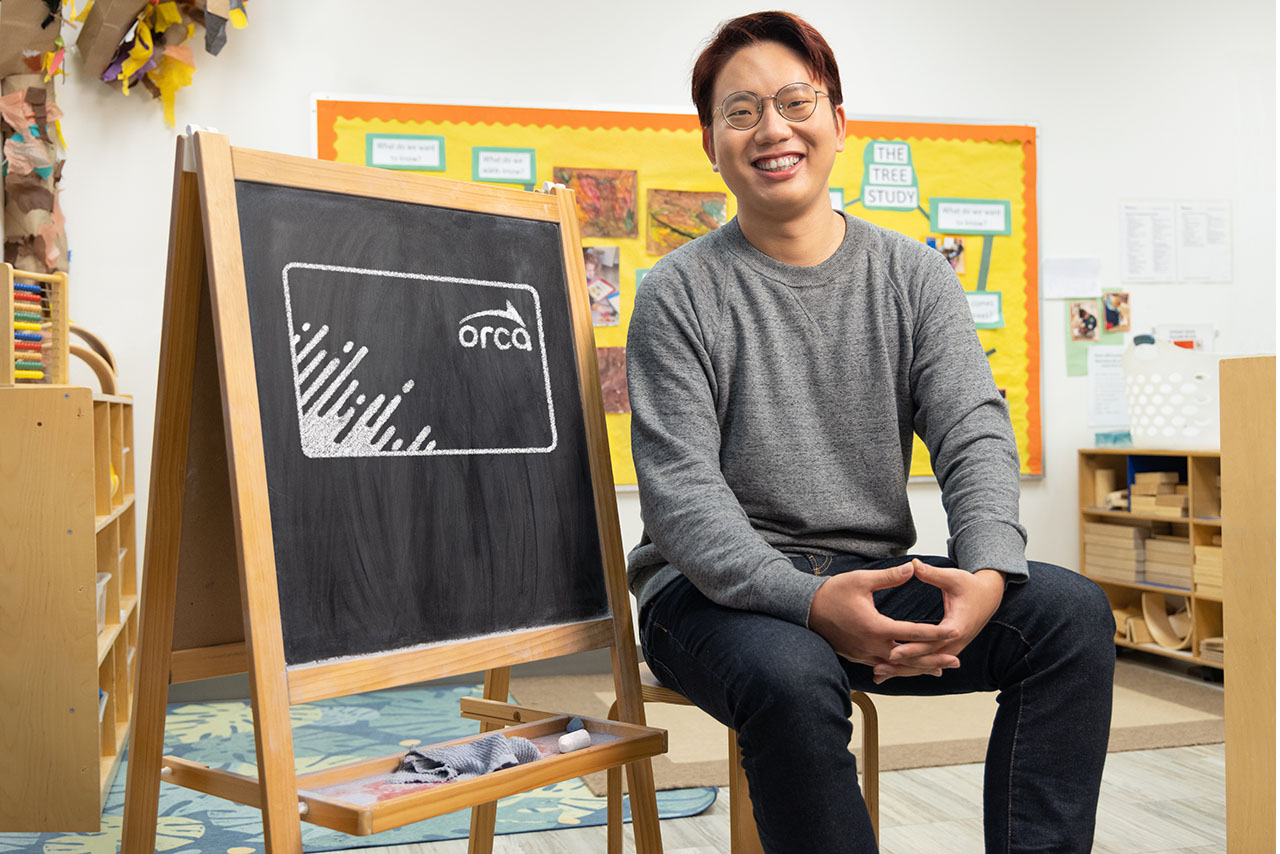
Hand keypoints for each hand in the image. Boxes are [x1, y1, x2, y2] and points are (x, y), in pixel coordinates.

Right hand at [808, 561, 960, 678]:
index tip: (954, 632)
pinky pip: (884, 665)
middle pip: (909, 657)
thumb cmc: (833, 593)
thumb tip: (912, 569)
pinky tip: (910, 668)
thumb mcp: (862, 580)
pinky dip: (900, 667)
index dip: (935, 633)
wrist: (805, 610)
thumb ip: (889, 577)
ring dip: (919, 668)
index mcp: (875, 627)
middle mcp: (871, 645)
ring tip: (939, 670)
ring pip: (897, 665)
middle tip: (955, 662)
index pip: (912, 632)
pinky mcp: (858, 656)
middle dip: (933, 660)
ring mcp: (864, 654)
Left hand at [876, 560, 1005, 682]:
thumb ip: (932, 574)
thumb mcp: (953, 578)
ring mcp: (951, 649)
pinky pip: (926, 663)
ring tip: (878, 676)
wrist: (988, 597)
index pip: (931, 642)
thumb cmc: (970, 586)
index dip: (912, 648)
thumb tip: (914, 564)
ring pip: (924, 665)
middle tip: (878, 670)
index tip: (893, 651)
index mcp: (956, 626)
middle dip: (901, 666)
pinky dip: (909, 668)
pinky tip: (891, 672)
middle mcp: (954, 643)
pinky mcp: (946, 650)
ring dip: (902, 671)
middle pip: (925, 660)